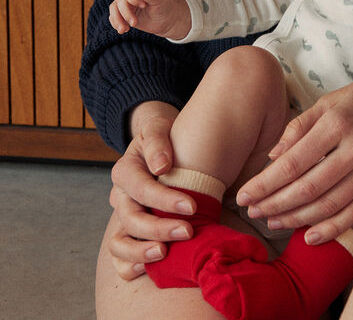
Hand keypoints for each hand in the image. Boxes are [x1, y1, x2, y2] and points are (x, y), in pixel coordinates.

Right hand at [106, 102, 195, 279]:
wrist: (158, 145)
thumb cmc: (163, 136)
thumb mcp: (158, 127)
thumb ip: (157, 142)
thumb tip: (160, 166)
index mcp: (125, 170)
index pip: (141, 188)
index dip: (164, 199)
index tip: (192, 205)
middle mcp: (120, 196)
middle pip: (130, 219)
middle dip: (159, 228)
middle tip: (187, 231)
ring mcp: (121, 217)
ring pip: (118, 243)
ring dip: (140, 252)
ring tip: (165, 254)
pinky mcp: (127, 233)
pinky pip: (119, 257)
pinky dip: (130, 266)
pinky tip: (152, 267)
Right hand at [109, 0, 190, 39]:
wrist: (169, 18)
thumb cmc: (167, 4)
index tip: (144, 5)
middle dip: (126, 12)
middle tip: (135, 23)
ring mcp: (127, 3)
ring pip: (114, 8)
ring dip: (117, 19)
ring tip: (124, 29)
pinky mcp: (125, 13)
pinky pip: (114, 17)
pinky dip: (116, 23)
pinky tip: (122, 30)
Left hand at [236, 58, 352, 243]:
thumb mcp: (332, 100)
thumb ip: (300, 126)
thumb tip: (272, 157)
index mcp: (339, 121)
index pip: (294, 161)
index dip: (266, 182)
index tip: (245, 195)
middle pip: (309, 186)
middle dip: (276, 204)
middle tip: (253, 213)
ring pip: (330, 204)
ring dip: (297, 219)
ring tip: (273, 223)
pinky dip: (331, 228)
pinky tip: (309, 237)